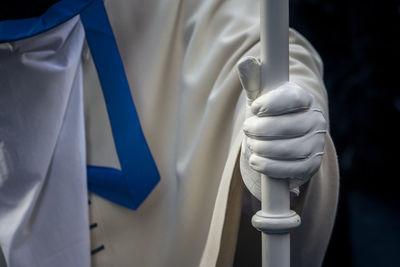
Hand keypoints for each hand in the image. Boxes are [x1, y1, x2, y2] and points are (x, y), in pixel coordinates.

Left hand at [237, 56, 325, 199]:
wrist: (278, 143)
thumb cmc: (268, 115)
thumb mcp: (259, 97)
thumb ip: (253, 81)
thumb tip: (245, 61)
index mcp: (304, 99)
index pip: (293, 98)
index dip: (271, 104)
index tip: (254, 108)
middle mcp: (315, 120)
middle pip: (289, 126)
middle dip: (261, 129)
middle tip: (247, 129)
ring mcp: (316, 144)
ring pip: (289, 149)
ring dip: (263, 148)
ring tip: (252, 145)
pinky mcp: (311, 165)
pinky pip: (291, 169)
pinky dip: (269, 166)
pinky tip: (256, 161)